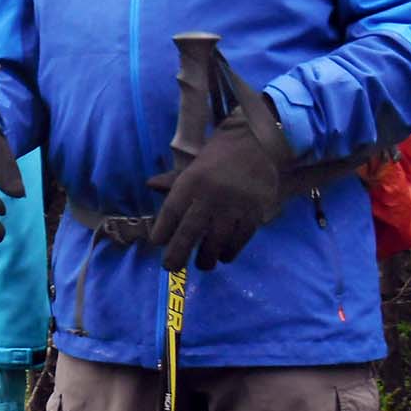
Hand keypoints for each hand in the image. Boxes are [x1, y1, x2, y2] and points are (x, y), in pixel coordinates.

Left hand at [146, 102, 285, 271]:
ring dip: (207, 258)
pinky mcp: (255, 212)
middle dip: (177, 254)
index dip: (162, 230)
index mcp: (191, 181)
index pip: (171, 212)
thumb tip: (150, 185)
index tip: (157, 243)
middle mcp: (210, 195)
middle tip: (171, 267)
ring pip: (216, 241)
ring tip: (202, 264)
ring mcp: (234, 205)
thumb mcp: (194, 165)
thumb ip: (174, 181)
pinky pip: (240, 239)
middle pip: (189, 231)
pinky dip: (230, 251)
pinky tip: (224, 256)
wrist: (260, 144)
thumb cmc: (221, 157)